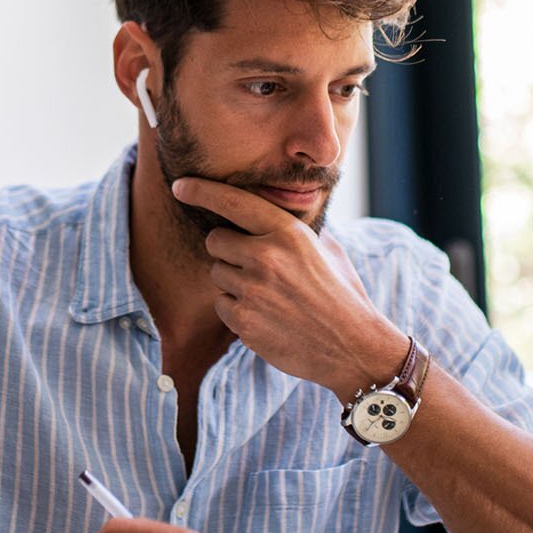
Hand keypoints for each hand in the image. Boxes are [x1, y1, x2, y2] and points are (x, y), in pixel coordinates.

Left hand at [171, 177, 403, 398]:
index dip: (201, 191)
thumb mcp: (328, 250)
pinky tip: (265, 315)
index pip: (233, 202)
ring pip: (217, 273)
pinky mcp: (244, 321)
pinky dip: (237, 309)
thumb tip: (272, 214)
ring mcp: (253, 290)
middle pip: (215, 240)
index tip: (180, 185)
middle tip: (253, 265)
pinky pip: (221, 304)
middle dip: (227, 250)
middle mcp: (267, 257)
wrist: (352, 347)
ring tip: (268, 294)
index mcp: (288, 233)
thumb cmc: (341, 295)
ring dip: (233, 282)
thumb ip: (296, 231)